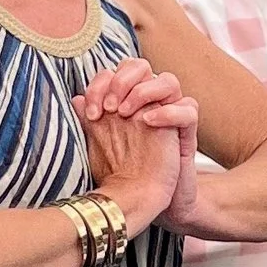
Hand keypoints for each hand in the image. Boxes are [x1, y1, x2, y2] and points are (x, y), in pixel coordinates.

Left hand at [76, 60, 185, 231]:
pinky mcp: (186, 133)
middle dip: (123, 80)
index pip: (117, 71)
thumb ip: (90, 119)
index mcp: (128, 100)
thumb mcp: (99, 143)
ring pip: (170, 81)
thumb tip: (77, 99)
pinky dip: (169, 112)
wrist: (141, 201)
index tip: (92, 113)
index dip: (102, 84)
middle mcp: (149, 103)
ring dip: (144, 91)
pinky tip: (147, 122)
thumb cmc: (121, 170)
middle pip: (143, 66)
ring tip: (126, 113)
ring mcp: (169, 116)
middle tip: (110, 108)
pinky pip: (189, 109)